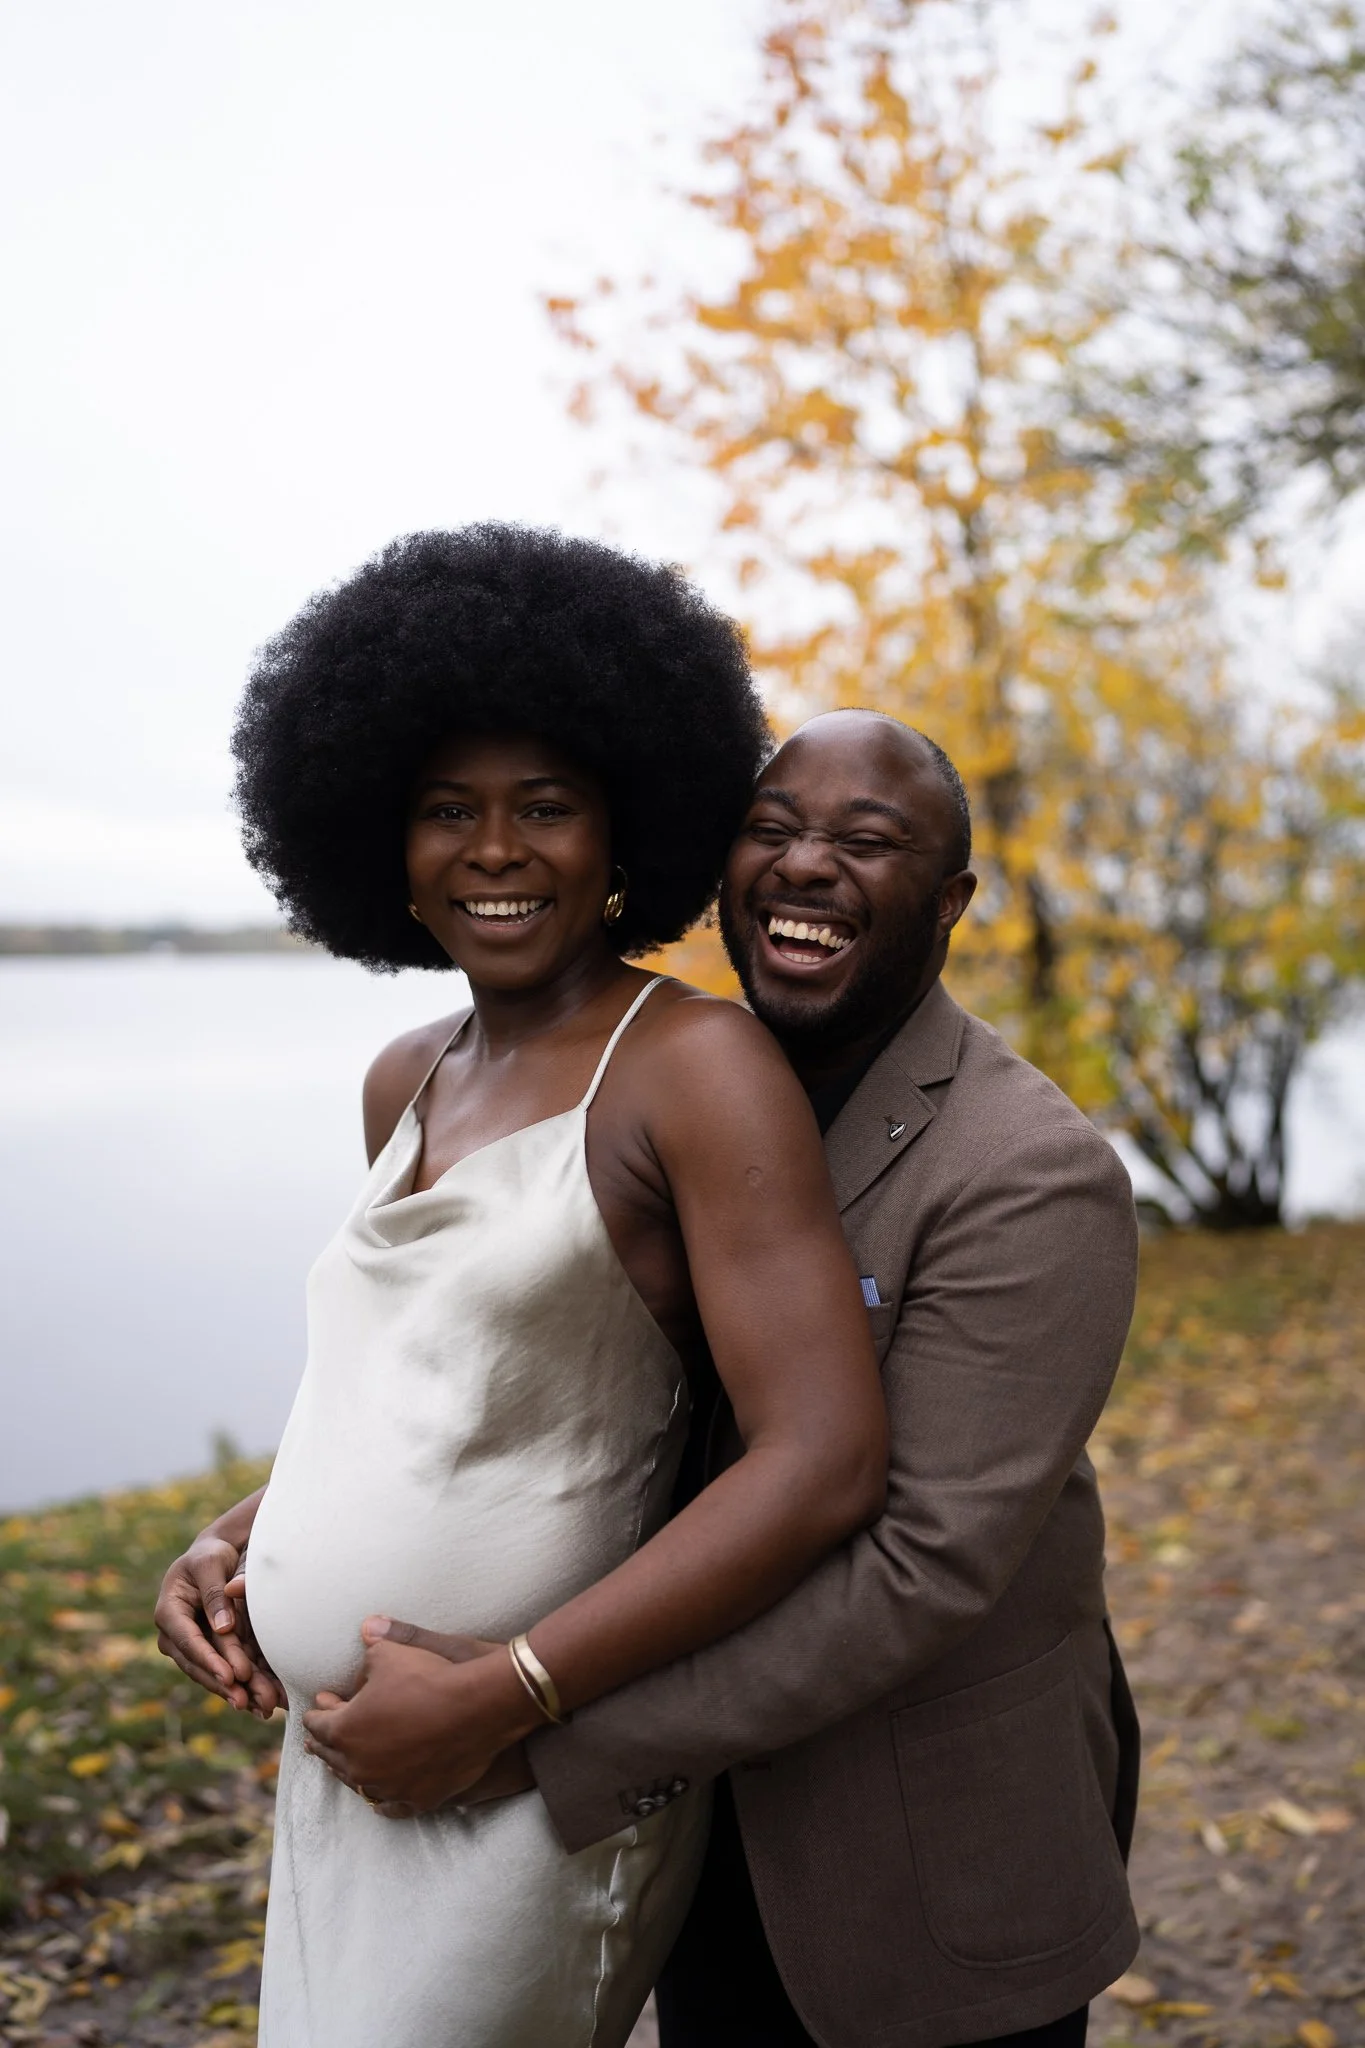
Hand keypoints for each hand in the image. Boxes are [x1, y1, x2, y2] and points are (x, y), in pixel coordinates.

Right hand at [154, 1535, 283, 1716]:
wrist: (214, 1556)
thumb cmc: (211, 1556)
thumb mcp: (211, 1564)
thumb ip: (215, 1594)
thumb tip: (223, 1628)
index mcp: (169, 1611)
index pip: (188, 1641)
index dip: (209, 1660)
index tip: (230, 1677)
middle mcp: (174, 1635)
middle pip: (198, 1665)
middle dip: (222, 1684)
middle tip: (245, 1700)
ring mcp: (189, 1647)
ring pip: (210, 1674)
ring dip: (233, 1692)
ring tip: (257, 1707)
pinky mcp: (207, 1652)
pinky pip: (221, 1672)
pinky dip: (239, 1687)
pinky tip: (258, 1702)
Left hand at [301, 1614, 540, 1816]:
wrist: (480, 1707)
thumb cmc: (432, 1676)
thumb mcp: (392, 1653)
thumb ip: (373, 1645)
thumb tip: (366, 1628)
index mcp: (346, 1730)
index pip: (320, 1724)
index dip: (317, 1711)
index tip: (320, 1703)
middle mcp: (360, 1765)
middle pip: (333, 1757)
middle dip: (325, 1742)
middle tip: (318, 1737)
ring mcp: (388, 1787)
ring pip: (358, 1784)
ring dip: (349, 1770)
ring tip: (343, 1765)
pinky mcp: (417, 1799)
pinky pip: (391, 1807)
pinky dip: (381, 1801)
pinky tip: (377, 1799)